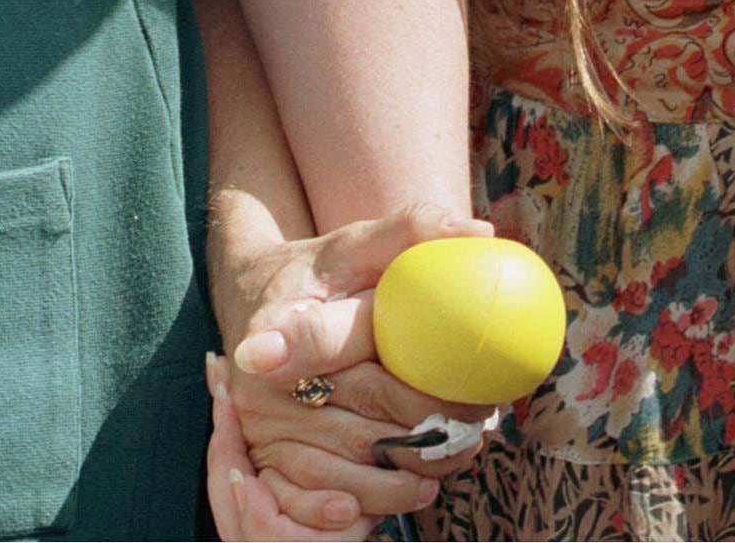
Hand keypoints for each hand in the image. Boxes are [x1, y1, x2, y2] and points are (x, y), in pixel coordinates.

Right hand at [214, 205, 494, 527]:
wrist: (252, 299)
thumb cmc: (316, 270)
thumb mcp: (352, 244)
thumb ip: (408, 231)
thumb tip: (481, 230)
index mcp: (279, 323)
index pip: (347, 352)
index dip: (407, 383)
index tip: (468, 399)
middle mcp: (262, 386)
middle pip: (364, 418)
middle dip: (431, 429)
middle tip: (482, 422)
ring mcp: (263, 430)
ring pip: (348, 470)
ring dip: (410, 474)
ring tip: (460, 455)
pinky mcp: (266, 461)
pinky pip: (318, 501)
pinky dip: (369, 503)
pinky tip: (414, 489)